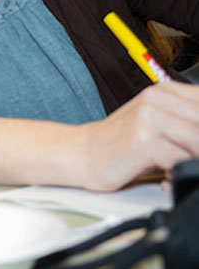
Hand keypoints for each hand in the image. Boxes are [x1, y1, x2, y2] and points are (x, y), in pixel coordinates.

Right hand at [72, 82, 198, 191]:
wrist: (81, 153)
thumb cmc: (121, 145)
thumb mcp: (158, 126)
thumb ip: (187, 124)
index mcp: (165, 90)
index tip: (195, 147)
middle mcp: (157, 97)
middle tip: (191, 159)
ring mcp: (149, 116)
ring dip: (194, 160)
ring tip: (180, 169)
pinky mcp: (143, 138)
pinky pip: (182, 160)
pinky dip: (179, 175)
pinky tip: (166, 178)